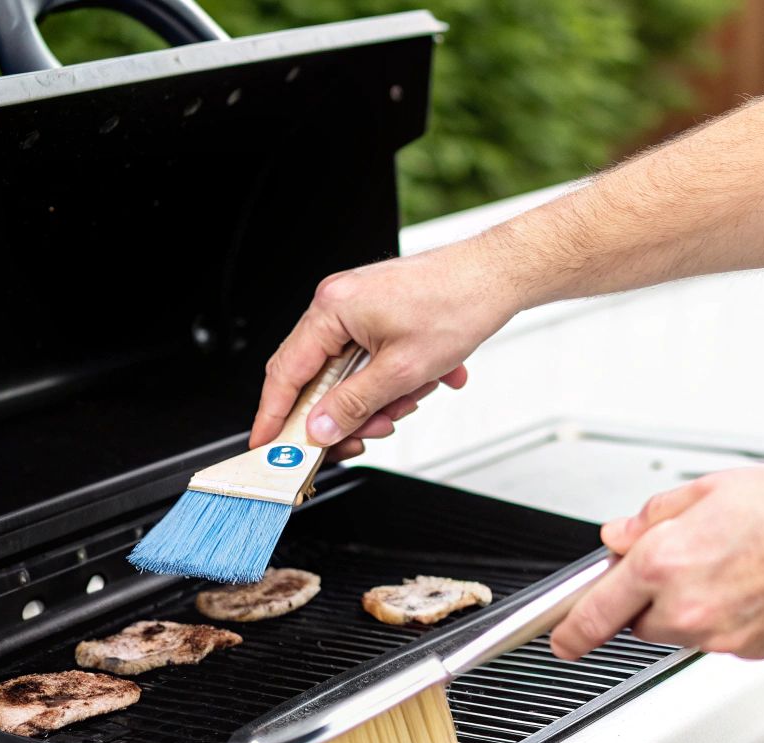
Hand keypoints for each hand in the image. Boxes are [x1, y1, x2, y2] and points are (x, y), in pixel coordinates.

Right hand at [249, 233, 527, 459]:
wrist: (498, 275)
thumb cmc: (458, 304)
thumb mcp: (402, 371)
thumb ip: (353, 405)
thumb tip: (319, 429)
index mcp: (332, 309)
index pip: (285, 373)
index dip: (273, 415)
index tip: (265, 445)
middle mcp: (337, 302)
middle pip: (318, 377)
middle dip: (346, 412)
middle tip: (368, 434)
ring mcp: (357, 306)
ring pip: (349, 373)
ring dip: (378, 397)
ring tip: (414, 395)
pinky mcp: (378, 312)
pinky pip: (370, 359)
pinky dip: (393, 379)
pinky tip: (426, 380)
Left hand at [551, 463, 763, 660]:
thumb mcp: (710, 490)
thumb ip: (652, 517)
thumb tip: (620, 535)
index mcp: (667, 562)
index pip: (598, 611)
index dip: (572, 629)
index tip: (561, 640)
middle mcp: (690, 607)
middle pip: (638, 622)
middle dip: (647, 597)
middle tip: (687, 559)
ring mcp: (722, 636)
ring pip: (679, 631)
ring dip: (686, 607)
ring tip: (731, 565)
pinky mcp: (751, 651)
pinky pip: (717, 639)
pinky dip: (724, 617)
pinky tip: (755, 584)